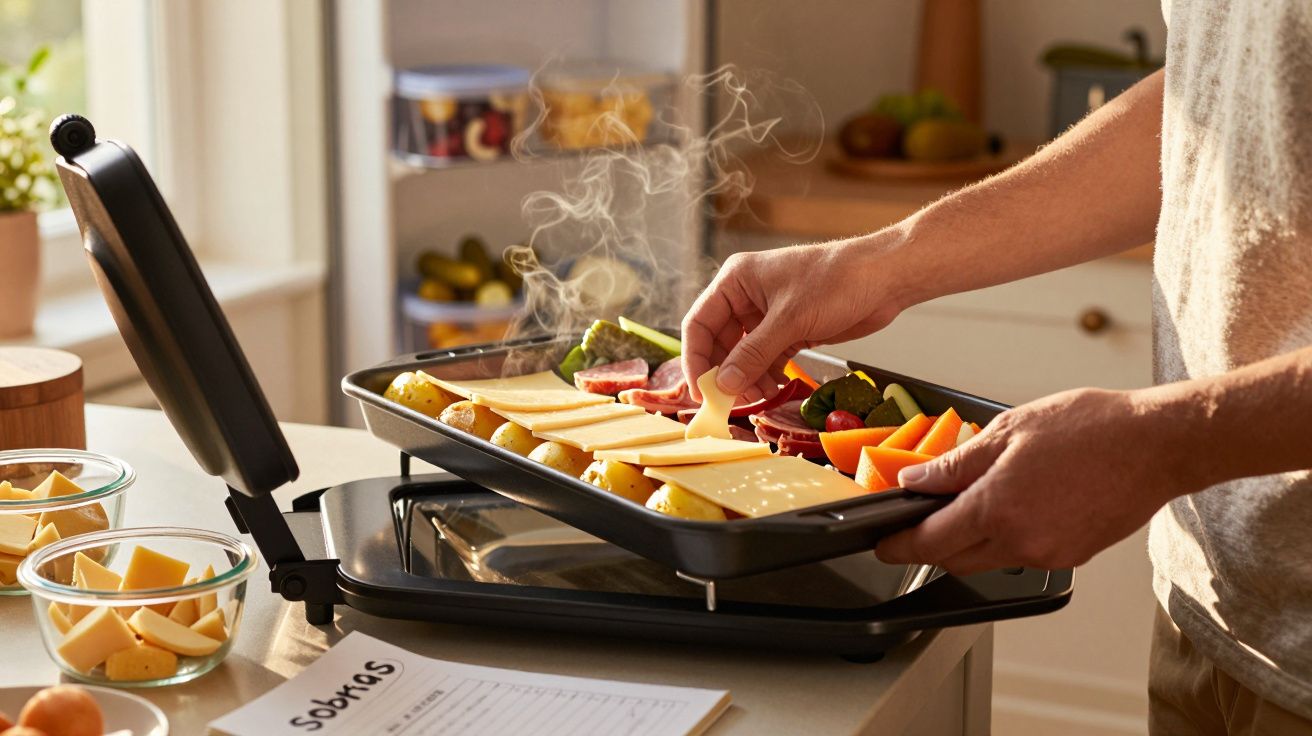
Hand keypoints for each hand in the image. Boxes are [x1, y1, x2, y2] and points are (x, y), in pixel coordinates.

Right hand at [682, 231, 912, 400]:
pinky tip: (773, 389)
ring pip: (743, 354)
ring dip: (747, 378)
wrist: (885, 278)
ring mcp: (768, 314)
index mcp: (736, 280)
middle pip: (720, 342)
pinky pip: (766, 358)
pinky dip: (766, 375)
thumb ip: (753, 354)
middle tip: (730, 402)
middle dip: (725, 374)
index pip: (700, 324)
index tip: (700, 391)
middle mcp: (747, 296)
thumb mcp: (790, 320)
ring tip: (759, 397)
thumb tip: (723, 385)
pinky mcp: (790, 329)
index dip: (697, 359)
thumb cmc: (837, 281)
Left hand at [875, 387, 1202, 574]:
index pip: (930, 541)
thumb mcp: (1010, 430)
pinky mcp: (1072, 555)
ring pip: (988, 560)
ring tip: (972, 500)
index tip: (883, 543)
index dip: (899, 545)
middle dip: (930, 544)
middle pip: (954, 559)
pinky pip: (1022, 555)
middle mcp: (1021, 541)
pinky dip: (1005, 538)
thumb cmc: (1092, 428)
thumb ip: (956, 463)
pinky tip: (1014, 505)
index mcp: (997, 508)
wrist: (1158, 445)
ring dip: (969, 541)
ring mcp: (1049, 553)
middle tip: (918, 519)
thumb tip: (915, 480)